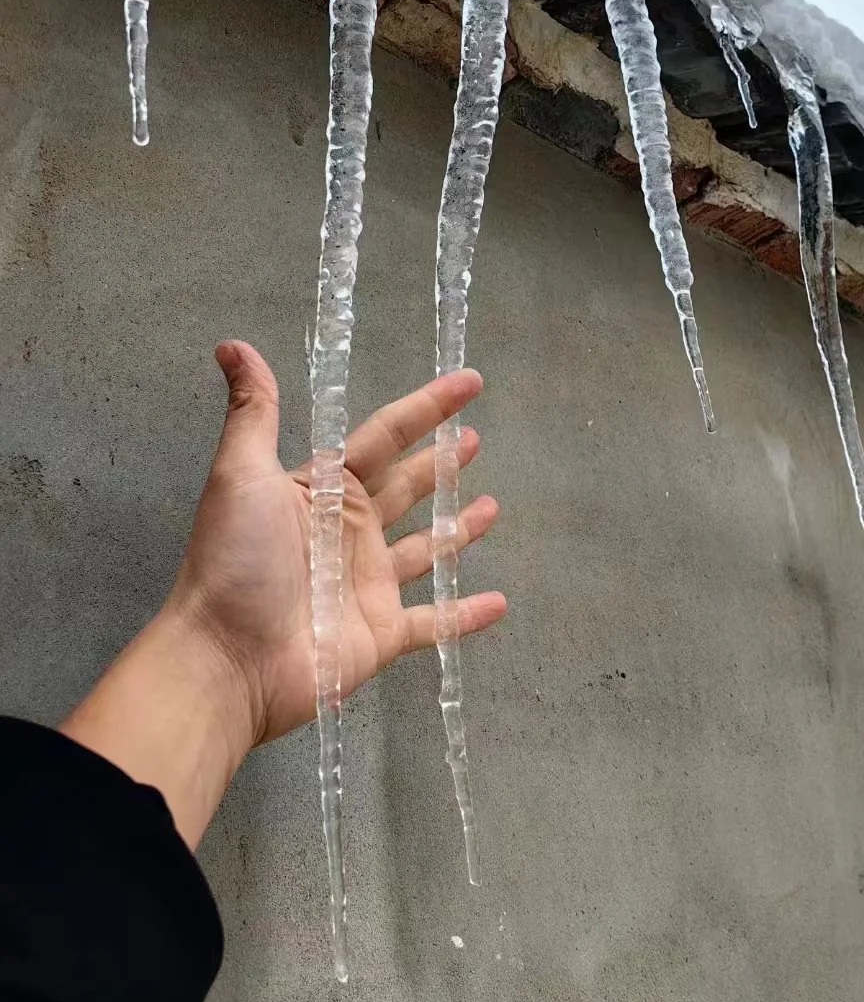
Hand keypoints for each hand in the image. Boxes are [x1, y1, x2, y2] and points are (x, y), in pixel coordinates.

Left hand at [62, 342, 505, 847]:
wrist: (226, 657)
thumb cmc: (235, 561)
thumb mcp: (240, 475)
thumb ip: (253, 412)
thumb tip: (232, 345)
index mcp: (323, 491)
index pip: (386, 437)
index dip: (426, 409)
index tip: (468, 382)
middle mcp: (349, 533)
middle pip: (406, 489)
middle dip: (439, 466)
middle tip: (474, 440)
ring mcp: (369, 585)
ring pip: (425, 550)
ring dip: (457, 530)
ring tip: (491, 506)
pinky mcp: (382, 634)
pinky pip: (435, 622)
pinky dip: (465, 615)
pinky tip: (500, 603)